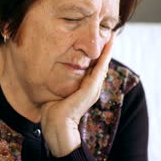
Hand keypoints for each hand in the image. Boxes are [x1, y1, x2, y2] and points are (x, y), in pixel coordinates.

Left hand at [40, 34, 113, 156]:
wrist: (56, 126)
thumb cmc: (52, 111)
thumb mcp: (57, 92)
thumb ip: (58, 83)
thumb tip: (50, 73)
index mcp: (85, 89)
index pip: (93, 69)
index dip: (97, 56)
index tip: (98, 42)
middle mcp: (92, 88)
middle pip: (101, 65)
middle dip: (105, 50)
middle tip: (109, 34)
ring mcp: (93, 89)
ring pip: (103, 65)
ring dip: (108, 51)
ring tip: (111, 37)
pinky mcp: (91, 89)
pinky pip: (100, 69)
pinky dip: (105, 56)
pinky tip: (108, 45)